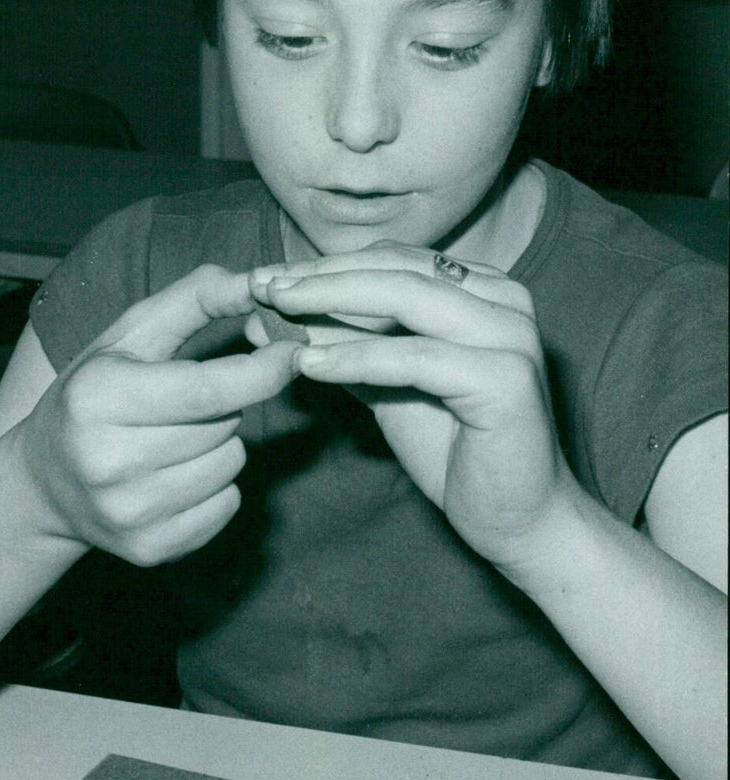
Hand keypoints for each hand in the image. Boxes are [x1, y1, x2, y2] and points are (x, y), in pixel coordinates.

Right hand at [17, 266, 296, 564]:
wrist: (43, 484)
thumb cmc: (95, 395)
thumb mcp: (128, 337)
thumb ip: (193, 300)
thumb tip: (260, 283)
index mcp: (100, 397)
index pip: (210, 390)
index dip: (264, 369)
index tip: (291, 350)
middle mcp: (109, 460)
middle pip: (226, 427)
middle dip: (225, 406)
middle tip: (183, 404)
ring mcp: (128, 512)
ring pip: (232, 465)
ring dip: (221, 445)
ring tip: (175, 439)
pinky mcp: (149, 550)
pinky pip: (227, 507)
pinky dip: (216, 487)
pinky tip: (175, 476)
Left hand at [251, 243, 573, 574]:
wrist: (518, 520)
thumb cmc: (456, 450)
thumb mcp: (387, 386)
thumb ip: (341, 345)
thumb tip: (271, 315)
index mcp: (484, 290)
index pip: (394, 259)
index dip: (326, 265)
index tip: (266, 278)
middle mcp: (505, 300)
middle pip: (398, 269)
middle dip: (321, 276)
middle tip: (261, 285)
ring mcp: (510, 335)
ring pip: (406, 299)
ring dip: (332, 302)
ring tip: (277, 311)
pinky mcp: (506, 379)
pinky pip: (415, 357)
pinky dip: (357, 357)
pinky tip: (311, 366)